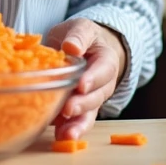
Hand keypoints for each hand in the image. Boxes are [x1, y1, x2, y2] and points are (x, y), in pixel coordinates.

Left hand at [45, 18, 126, 140]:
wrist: (84, 48)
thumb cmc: (82, 37)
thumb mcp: (82, 28)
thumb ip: (78, 36)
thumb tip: (71, 47)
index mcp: (106, 60)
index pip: (103, 70)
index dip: (93, 79)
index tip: (81, 85)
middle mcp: (103, 83)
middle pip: (97, 96)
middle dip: (83, 104)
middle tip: (68, 109)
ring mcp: (92, 98)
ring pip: (89, 114)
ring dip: (78, 124)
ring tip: (66, 134)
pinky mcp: (80, 109)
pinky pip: (78, 121)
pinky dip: (69, 129)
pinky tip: (59, 136)